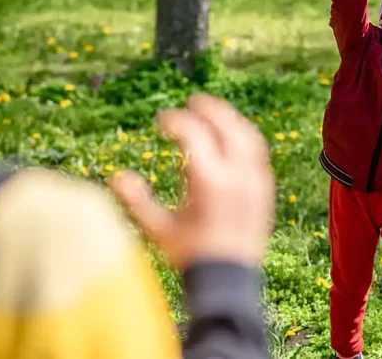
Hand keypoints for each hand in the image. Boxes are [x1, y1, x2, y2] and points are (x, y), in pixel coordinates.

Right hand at [110, 94, 274, 269]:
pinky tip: (233, 139)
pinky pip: (258, 153)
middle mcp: (237, 176)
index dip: (175, 121)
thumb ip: (137, 202)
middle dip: (208, 109)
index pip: (193, 133)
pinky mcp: (265, 190)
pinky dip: (244, 138)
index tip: (160, 121)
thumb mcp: (159, 230)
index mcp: (209, 180)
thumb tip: (116, 176)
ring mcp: (255, 181)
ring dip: (230, 119)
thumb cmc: (191, 256)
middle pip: (226, 126)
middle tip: (192, 101)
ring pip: (247, 136)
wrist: (229, 281)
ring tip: (214, 114)